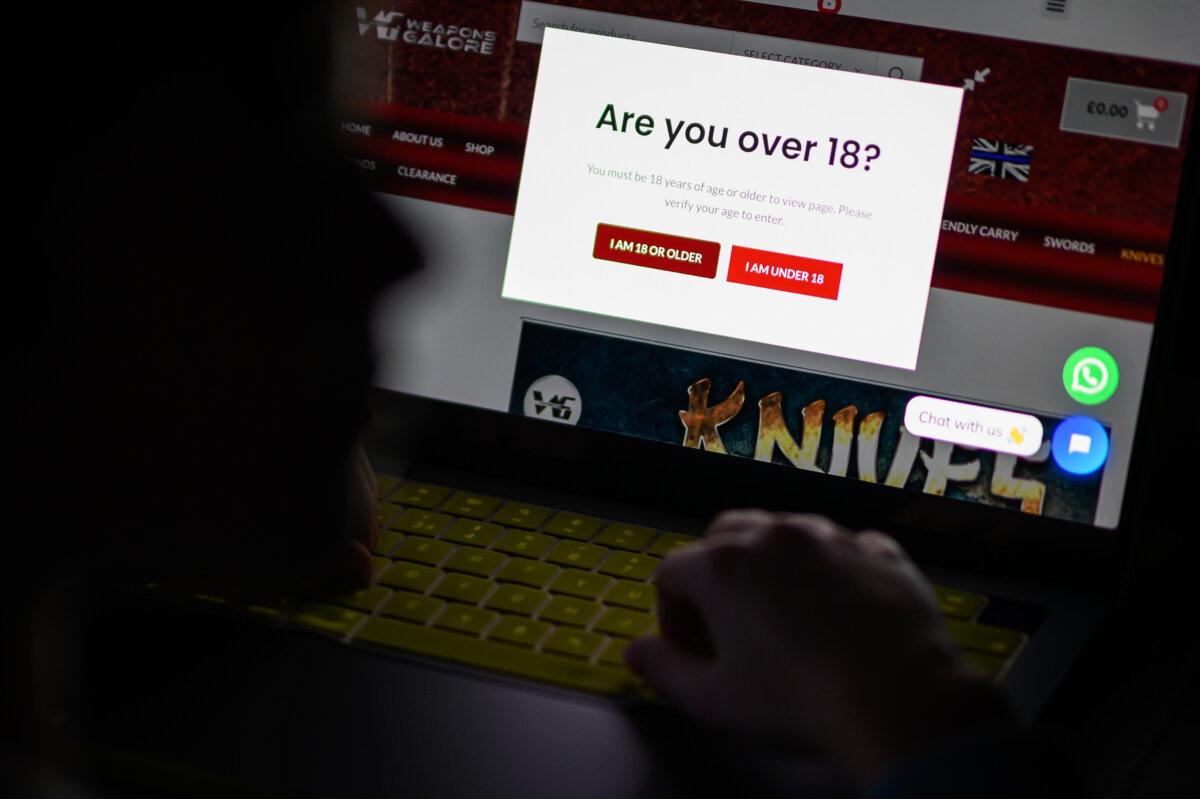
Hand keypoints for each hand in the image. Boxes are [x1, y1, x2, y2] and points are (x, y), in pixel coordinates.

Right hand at [625, 510, 1013, 789]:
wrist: (899, 697)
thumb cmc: (799, 700)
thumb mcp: (714, 701)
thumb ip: (664, 672)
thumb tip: (639, 653)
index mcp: (723, 567)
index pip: (672, 572)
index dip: (671, 614)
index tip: (688, 649)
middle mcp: (773, 536)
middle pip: (724, 537)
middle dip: (717, 576)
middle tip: (728, 626)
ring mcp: (831, 537)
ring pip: (784, 534)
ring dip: (773, 567)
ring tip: (783, 619)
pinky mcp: (879, 551)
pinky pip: (843, 549)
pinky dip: (831, 572)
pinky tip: (836, 613)